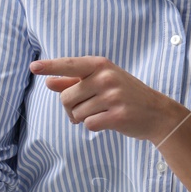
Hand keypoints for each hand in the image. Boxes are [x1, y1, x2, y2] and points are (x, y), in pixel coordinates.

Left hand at [32, 56, 183, 141]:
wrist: (157, 113)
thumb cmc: (126, 95)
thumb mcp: (102, 82)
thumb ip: (75, 81)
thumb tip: (49, 82)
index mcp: (101, 65)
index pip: (69, 65)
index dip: (50, 66)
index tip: (33, 67)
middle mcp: (105, 77)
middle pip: (66, 97)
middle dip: (71, 108)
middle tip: (87, 109)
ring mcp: (112, 96)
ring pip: (76, 113)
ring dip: (83, 118)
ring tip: (101, 113)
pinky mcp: (117, 115)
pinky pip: (88, 125)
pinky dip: (94, 126)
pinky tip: (108, 121)